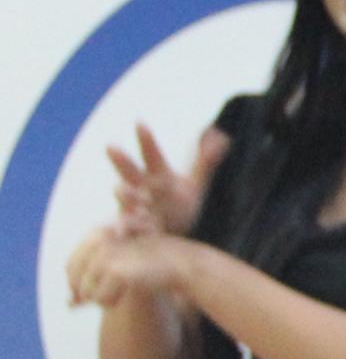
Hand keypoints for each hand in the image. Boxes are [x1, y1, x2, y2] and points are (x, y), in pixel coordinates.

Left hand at [66, 225, 193, 309]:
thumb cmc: (149, 265)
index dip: (75, 284)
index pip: (70, 266)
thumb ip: (92, 282)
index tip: (85, 296)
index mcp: (97, 233)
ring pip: (86, 292)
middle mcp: (99, 241)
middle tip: (110, 293)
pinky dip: (112, 301)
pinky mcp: (116, 271)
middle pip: (74, 279)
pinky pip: (100, 299)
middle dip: (88, 292)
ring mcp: (107, 255)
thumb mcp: (117, 268)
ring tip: (124, 288)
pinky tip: (129, 291)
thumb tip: (69, 304)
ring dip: (103, 297)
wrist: (179, 262)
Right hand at [108, 124, 228, 238]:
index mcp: (158, 176)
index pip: (152, 155)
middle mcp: (143, 190)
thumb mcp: (194, 184)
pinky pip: (128, 229)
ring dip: (125, 194)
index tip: (139, 122)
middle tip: (110, 146)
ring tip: (120, 187)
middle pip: (131, 172)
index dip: (146, 140)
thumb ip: (205, 162)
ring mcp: (136, 210)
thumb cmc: (176, 204)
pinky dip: (128, 227)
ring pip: (126, 200)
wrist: (167, 237)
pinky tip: (127, 226)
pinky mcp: (135, 232)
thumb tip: (221, 137)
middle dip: (121, 161)